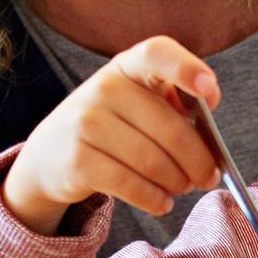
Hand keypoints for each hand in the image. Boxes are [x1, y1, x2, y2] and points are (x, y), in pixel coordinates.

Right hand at [2, 36, 221, 230]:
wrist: (48, 155)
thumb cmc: (111, 126)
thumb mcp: (135, 102)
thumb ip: (172, 104)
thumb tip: (209, 126)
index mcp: (127, 66)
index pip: (157, 53)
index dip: (186, 69)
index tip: (210, 92)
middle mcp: (104, 88)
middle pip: (170, 128)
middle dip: (199, 160)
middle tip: (208, 177)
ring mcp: (86, 123)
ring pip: (154, 162)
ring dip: (178, 183)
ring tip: (182, 188)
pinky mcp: (78, 161)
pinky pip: (131, 186)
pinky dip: (155, 200)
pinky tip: (162, 204)